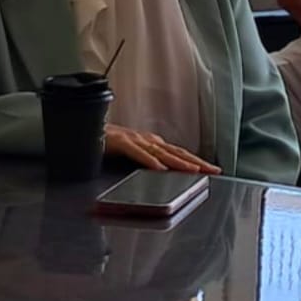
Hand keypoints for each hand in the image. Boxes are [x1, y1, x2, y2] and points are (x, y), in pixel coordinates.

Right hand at [105, 125, 220, 173]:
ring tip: (194, 170)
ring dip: (179, 162)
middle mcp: (147, 139)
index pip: (178, 153)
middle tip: (214, 170)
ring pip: (161, 153)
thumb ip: (146, 159)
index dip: (196, 160)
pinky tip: (160, 169)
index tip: (212, 169)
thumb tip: (161, 170)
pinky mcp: (121, 142)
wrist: (86, 129)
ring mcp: (135, 140)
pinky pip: (138, 153)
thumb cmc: (107, 142)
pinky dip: (150, 161)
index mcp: (151, 142)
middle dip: (197, 162)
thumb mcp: (131, 153)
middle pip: (176, 152)